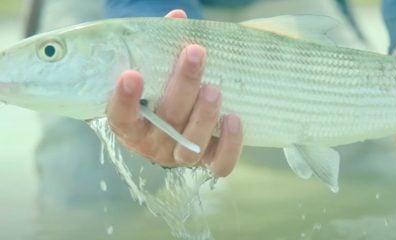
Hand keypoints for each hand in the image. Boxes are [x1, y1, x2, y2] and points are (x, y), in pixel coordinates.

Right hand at [106, 10, 242, 176]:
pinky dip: (230, 146)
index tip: (132, 74)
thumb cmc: (157, 98)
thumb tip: (179, 17)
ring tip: (214, 89)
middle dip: (182, 86)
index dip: (125, 99)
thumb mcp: (151, 76)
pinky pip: (219, 165)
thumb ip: (160, 49)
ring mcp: (180, 156)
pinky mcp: (206, 163)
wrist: (167, 134)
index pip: (122, 116)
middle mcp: (153, 144)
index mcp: (131, 125)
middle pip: (167, 122)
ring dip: (204, 116)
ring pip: (191, 146)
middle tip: (195, 53)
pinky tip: (234, 119)